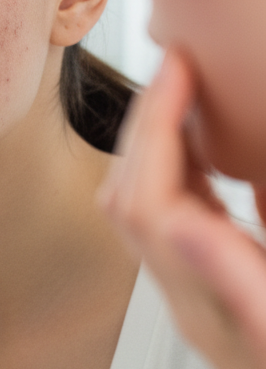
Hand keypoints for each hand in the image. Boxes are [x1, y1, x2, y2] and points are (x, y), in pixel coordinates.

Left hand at [101, 48, 265, 368]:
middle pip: (133, 196)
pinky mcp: (218, 297)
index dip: (156, 124)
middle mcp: (188, 299)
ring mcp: (199, 297)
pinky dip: (185, 176)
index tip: (177, 66)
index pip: (149, 195)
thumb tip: (179, 223)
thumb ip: (236, 280)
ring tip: (188, 97)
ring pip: (148, 209)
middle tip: (177, 66)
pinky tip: (214, 157)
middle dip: (145, 125)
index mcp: (204, 302)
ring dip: (157, 147)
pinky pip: (179, 224)